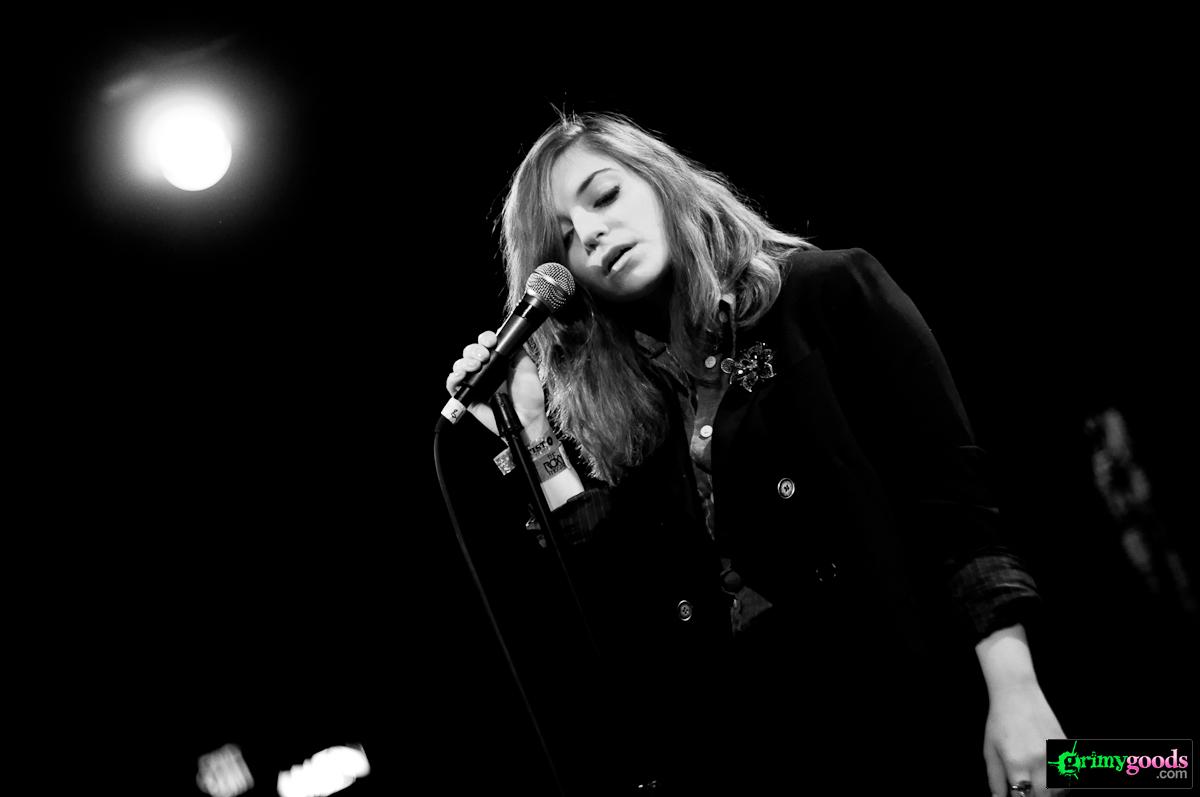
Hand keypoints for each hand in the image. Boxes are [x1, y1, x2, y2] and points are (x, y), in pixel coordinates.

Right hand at [445, 330, 547, 436]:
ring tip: (474, 367)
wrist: (526, 419)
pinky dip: (452, 378)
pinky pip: (453, 385)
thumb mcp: (528, 370)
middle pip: (470, 352)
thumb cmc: (530, 399)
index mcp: (499, 362)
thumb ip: (518, 354)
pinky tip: (460, 376)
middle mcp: (486, 371)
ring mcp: (476, 383)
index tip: (490, 342)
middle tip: (484, 356)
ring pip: (460, 366)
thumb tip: (510, 341)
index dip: (485, 339)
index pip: (486, 344)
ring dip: (464, 362)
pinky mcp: (468, 397)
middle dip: (474, 350)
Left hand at [983, 680, 1065, 796]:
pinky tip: (1050, 779)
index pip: (1023, 796)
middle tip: (1028, 792)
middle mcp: (1038, 761)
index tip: (1018, 796)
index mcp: (1017, 763)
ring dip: (1050, 793)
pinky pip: (1069, 775)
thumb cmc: (1000, 722)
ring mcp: (1054, 754)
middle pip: (1044, 796)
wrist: (1018, 695)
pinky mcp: (1064, 747)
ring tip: (1038, 787)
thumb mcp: (990, 751)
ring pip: (1060, 789)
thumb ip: (995, 779)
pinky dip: (1062, 783)